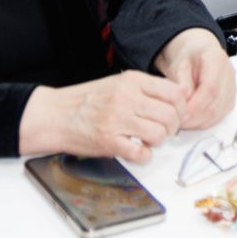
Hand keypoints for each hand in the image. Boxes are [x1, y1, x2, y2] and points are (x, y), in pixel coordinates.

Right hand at [20, 70, 184, 162]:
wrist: (55, 115)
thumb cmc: (86, 101)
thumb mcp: (117, 83)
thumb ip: (144, 88)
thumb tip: (174, 98)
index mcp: (132, 81)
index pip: (174, 92)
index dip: (181, 107)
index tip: (176, 114)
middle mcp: (127, 98)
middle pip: (170, 115)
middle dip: (173, 127)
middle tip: (164, 132)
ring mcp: (118, 120)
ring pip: (159, 134)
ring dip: (158, 142)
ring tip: (148, 141)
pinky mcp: (109, 141)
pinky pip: (141, 153)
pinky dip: (144, 156)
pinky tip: (137, 151)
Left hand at [153, 29, 235, 131]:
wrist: (197, 52)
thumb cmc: (188, 56)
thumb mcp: (179, 63)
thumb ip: (182, 80)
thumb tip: (185, 99)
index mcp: (217, 59)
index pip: (211, 89)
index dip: (195, 105)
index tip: (181, 114)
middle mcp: (229, 74)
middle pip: (215, 105)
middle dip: (194, 117)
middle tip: (177, 121)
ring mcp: (232, 88)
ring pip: (218, 114)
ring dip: (198, 122)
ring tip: (183, 120)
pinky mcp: (230, 99)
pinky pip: (219, 117)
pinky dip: (204, 122)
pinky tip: (192, 120)